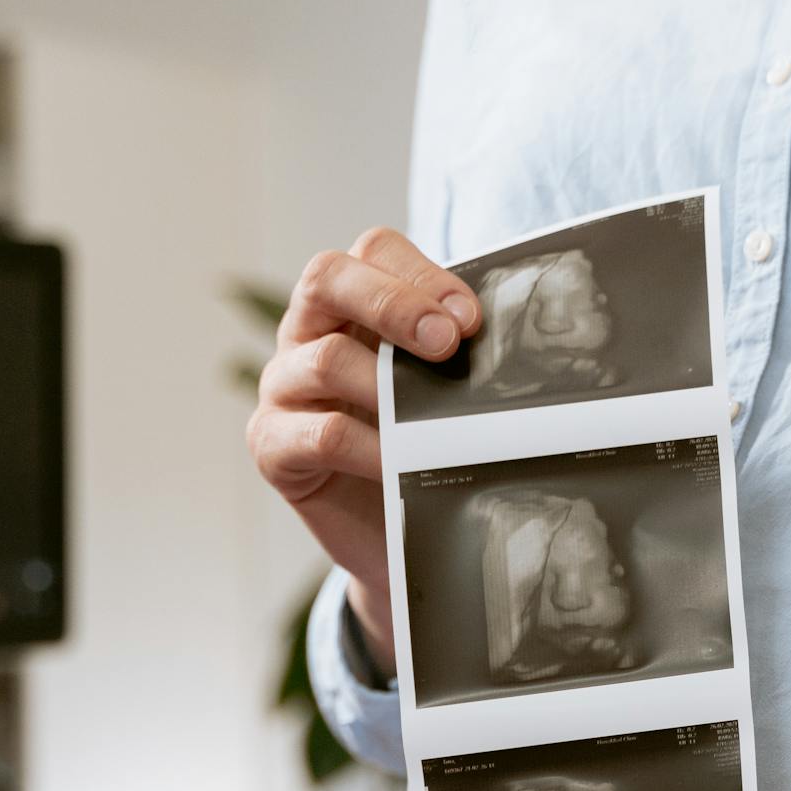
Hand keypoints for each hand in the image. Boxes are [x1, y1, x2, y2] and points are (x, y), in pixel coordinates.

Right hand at [246, 227, 479, 671]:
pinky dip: (368, 448)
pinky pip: (319, 434)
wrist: (397, 540)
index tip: (471, 320)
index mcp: (351, 303)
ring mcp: (283, 387)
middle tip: (447, 343)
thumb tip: (518, 334)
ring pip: (324, 359)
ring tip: (432, 419)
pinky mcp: (272, 446)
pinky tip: (401, 465)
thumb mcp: (442, 391)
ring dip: (387, 385)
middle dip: (393, 303)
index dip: (421, 274)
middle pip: (327, 277)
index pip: (373, 250)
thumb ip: (458, 353)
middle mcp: (308, 333)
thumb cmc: (422, 449)